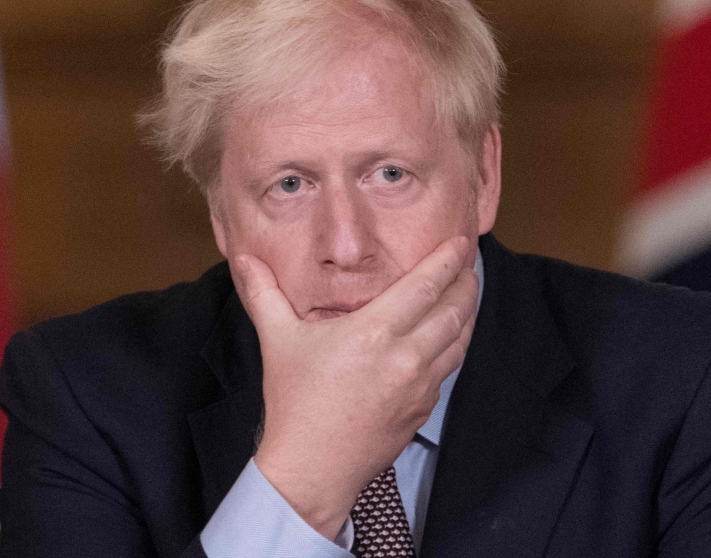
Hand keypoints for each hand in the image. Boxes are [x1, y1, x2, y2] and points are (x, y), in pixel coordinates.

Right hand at [230, 236, 478, 539]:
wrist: (312, 470)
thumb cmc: (295, 403)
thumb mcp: (277, 340)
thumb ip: (263, 293)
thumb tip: (242, 257)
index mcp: (374, 332)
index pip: (426, 286)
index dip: (449, 260)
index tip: (462, 240)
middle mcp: (406, 357)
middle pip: (455, 309)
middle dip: (467, 281)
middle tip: (468, 261)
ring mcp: (419, 386)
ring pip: (460, 340)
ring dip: (467, 312)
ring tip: (467, 292)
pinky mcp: (423, 408)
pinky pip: (449, 368)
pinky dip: (456, 344)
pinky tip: (449, 336)